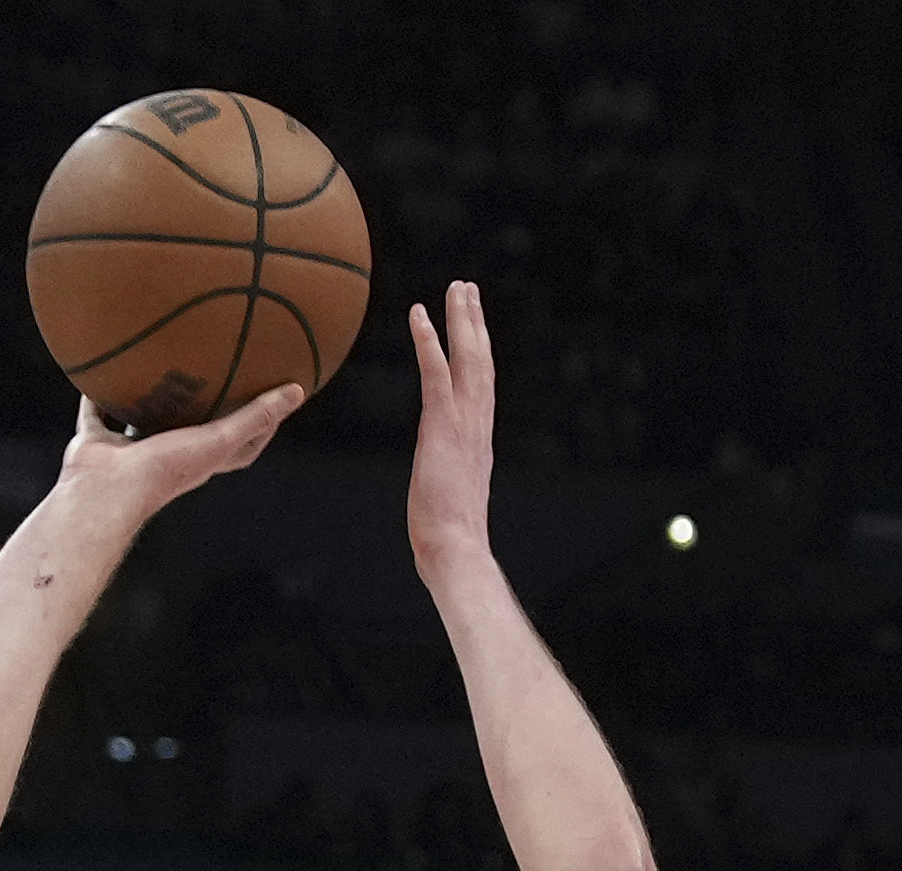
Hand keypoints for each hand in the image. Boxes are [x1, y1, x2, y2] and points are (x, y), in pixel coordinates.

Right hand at [56, 375, 299, 511]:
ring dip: (148, 396)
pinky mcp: (97, 442)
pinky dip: (95, 394)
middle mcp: (168, 456)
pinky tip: (99, 367)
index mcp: (200, 461)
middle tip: (214, 370)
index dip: (258, 426)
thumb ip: (256, 416)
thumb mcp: (220, 439)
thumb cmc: (167, 470)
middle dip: (203, 406)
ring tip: (157, 361)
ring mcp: (131, 451)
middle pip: (191, 429)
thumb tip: (297, 391)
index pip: (239, 446)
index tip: (272, 398)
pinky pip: (96, 411)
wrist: (106, 490)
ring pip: (142, 418)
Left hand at [401, 284, 498, 575]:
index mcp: (479, 441)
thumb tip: (440, 496)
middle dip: (475, 324)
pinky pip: (435, 373)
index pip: (481, 387)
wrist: (456, 551)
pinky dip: (428, 341)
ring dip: (460, 320)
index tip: (475, 325)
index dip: (479, 353)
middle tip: (469, 289)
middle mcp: (477, 425)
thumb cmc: (449, 540)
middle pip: (481, 362)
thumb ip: (447, 485)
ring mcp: (463, 424)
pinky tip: (420, 314)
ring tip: (456, 288)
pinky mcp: (441, 427)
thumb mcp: (448, 502)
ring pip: (467, 359)